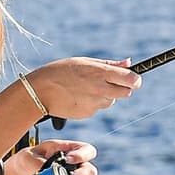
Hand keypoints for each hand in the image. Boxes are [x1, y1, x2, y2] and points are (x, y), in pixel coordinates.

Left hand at [2, 139, 97, 174]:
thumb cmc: (25, 161)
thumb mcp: (28, 156)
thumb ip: (38, 161)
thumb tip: (46, 169)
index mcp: (67, 150)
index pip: (87, 150)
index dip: (83, 155)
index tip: (69, 160)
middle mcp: (73, 166)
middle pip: (90, 171)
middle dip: (82, 174)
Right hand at [23, 57, 139, 120]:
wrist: (39, 91)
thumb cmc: (60, 71)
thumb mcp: (84, 61)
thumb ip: (110, 64)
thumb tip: (129, 63)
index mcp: (101, 73)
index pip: (132, 80)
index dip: (135, 80)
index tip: (132, 79)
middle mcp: (101, 89)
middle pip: (126, 92)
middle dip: (122, 88)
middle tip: (107, 82)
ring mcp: (95, 103)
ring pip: (111, 101)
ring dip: (105, 96)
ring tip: (85, 88)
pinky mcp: (89, 113)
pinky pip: (98, 108)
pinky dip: (92, 103)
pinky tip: (78, 96)